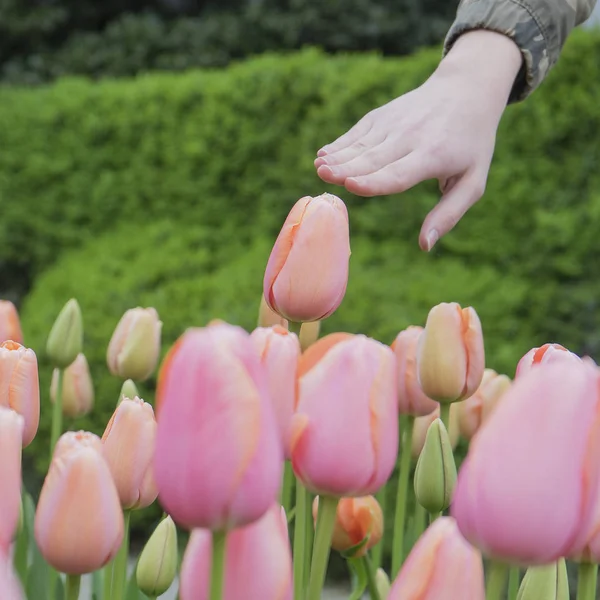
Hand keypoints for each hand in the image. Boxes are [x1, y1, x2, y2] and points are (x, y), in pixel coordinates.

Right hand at [314, 31, 522, 250]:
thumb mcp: (472, 182)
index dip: (375, 181)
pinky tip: (323, 154)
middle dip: (346, 168)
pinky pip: (358, 133)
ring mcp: (394, 124)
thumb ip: (449, 214)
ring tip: (319, 167)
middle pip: (373, 159)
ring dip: (338, 156)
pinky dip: (340, 143)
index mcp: (434, 156)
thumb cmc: (470, 146)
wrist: (467, 90)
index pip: (400, 173)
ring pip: (362, 145)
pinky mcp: (382, 116)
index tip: (352, 186)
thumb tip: (425, 246)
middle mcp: (411, 137)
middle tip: (322, 176)